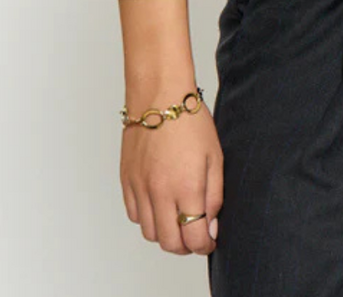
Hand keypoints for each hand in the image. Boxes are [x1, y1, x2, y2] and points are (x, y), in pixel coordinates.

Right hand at [120, 95, 223, 254]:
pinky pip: (134, 215)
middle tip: (195, 234)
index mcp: (187, 187)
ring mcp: (140, 188)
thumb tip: (211, 228)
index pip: (194, 238)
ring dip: (165, 234)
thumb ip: (215, 196)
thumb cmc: (190, 121)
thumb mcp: (215, 157)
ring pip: (149, 234)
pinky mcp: (126, 181)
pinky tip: (160, 204)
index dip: (204, 246)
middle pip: (169, 243)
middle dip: (185, 246)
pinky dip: (147, 218)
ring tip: (178, 219)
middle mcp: (160, 192)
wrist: (160, 96)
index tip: (209, 240)